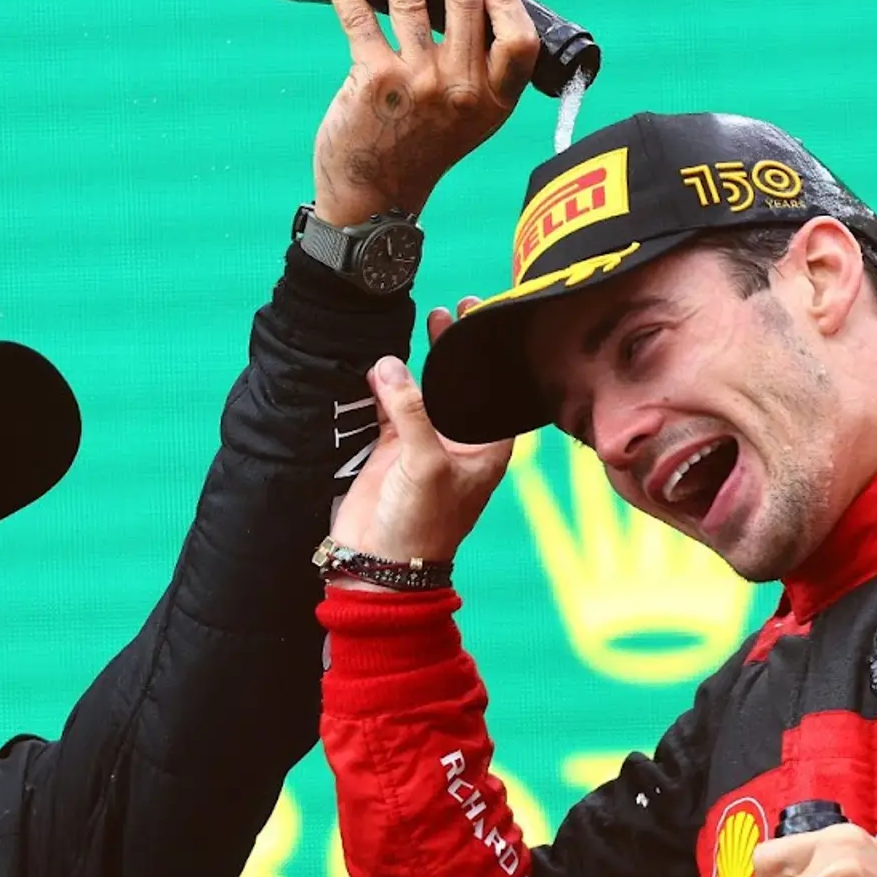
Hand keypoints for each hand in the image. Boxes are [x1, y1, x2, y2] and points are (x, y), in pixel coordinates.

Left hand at [312, 0, 540, 225]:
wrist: (375, 201)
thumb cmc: (422, 149)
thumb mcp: (471, 117)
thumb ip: (486, 66)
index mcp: (492, 101)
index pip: (519, 42)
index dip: (509, 3)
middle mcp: (460, 90)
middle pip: (466, 3)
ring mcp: (418, 83)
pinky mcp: (373, 80)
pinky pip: (360, 18)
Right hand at [329, 322, 512, 572]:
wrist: (381, 565)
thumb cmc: (421, 526)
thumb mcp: (425, 464)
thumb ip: (411, 412)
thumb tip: (391, 366)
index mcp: (486, 449)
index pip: (496, 392)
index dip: (492, 358)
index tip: (487, 322)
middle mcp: (459, 442)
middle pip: (462, 385)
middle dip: (458, 351)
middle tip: (454, 312)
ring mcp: (425, 444)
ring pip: (426, 391)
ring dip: (423, 361)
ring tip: (425, 323)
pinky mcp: (393, 449)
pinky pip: (392, 406)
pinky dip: (386, 384)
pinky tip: (380, 362)